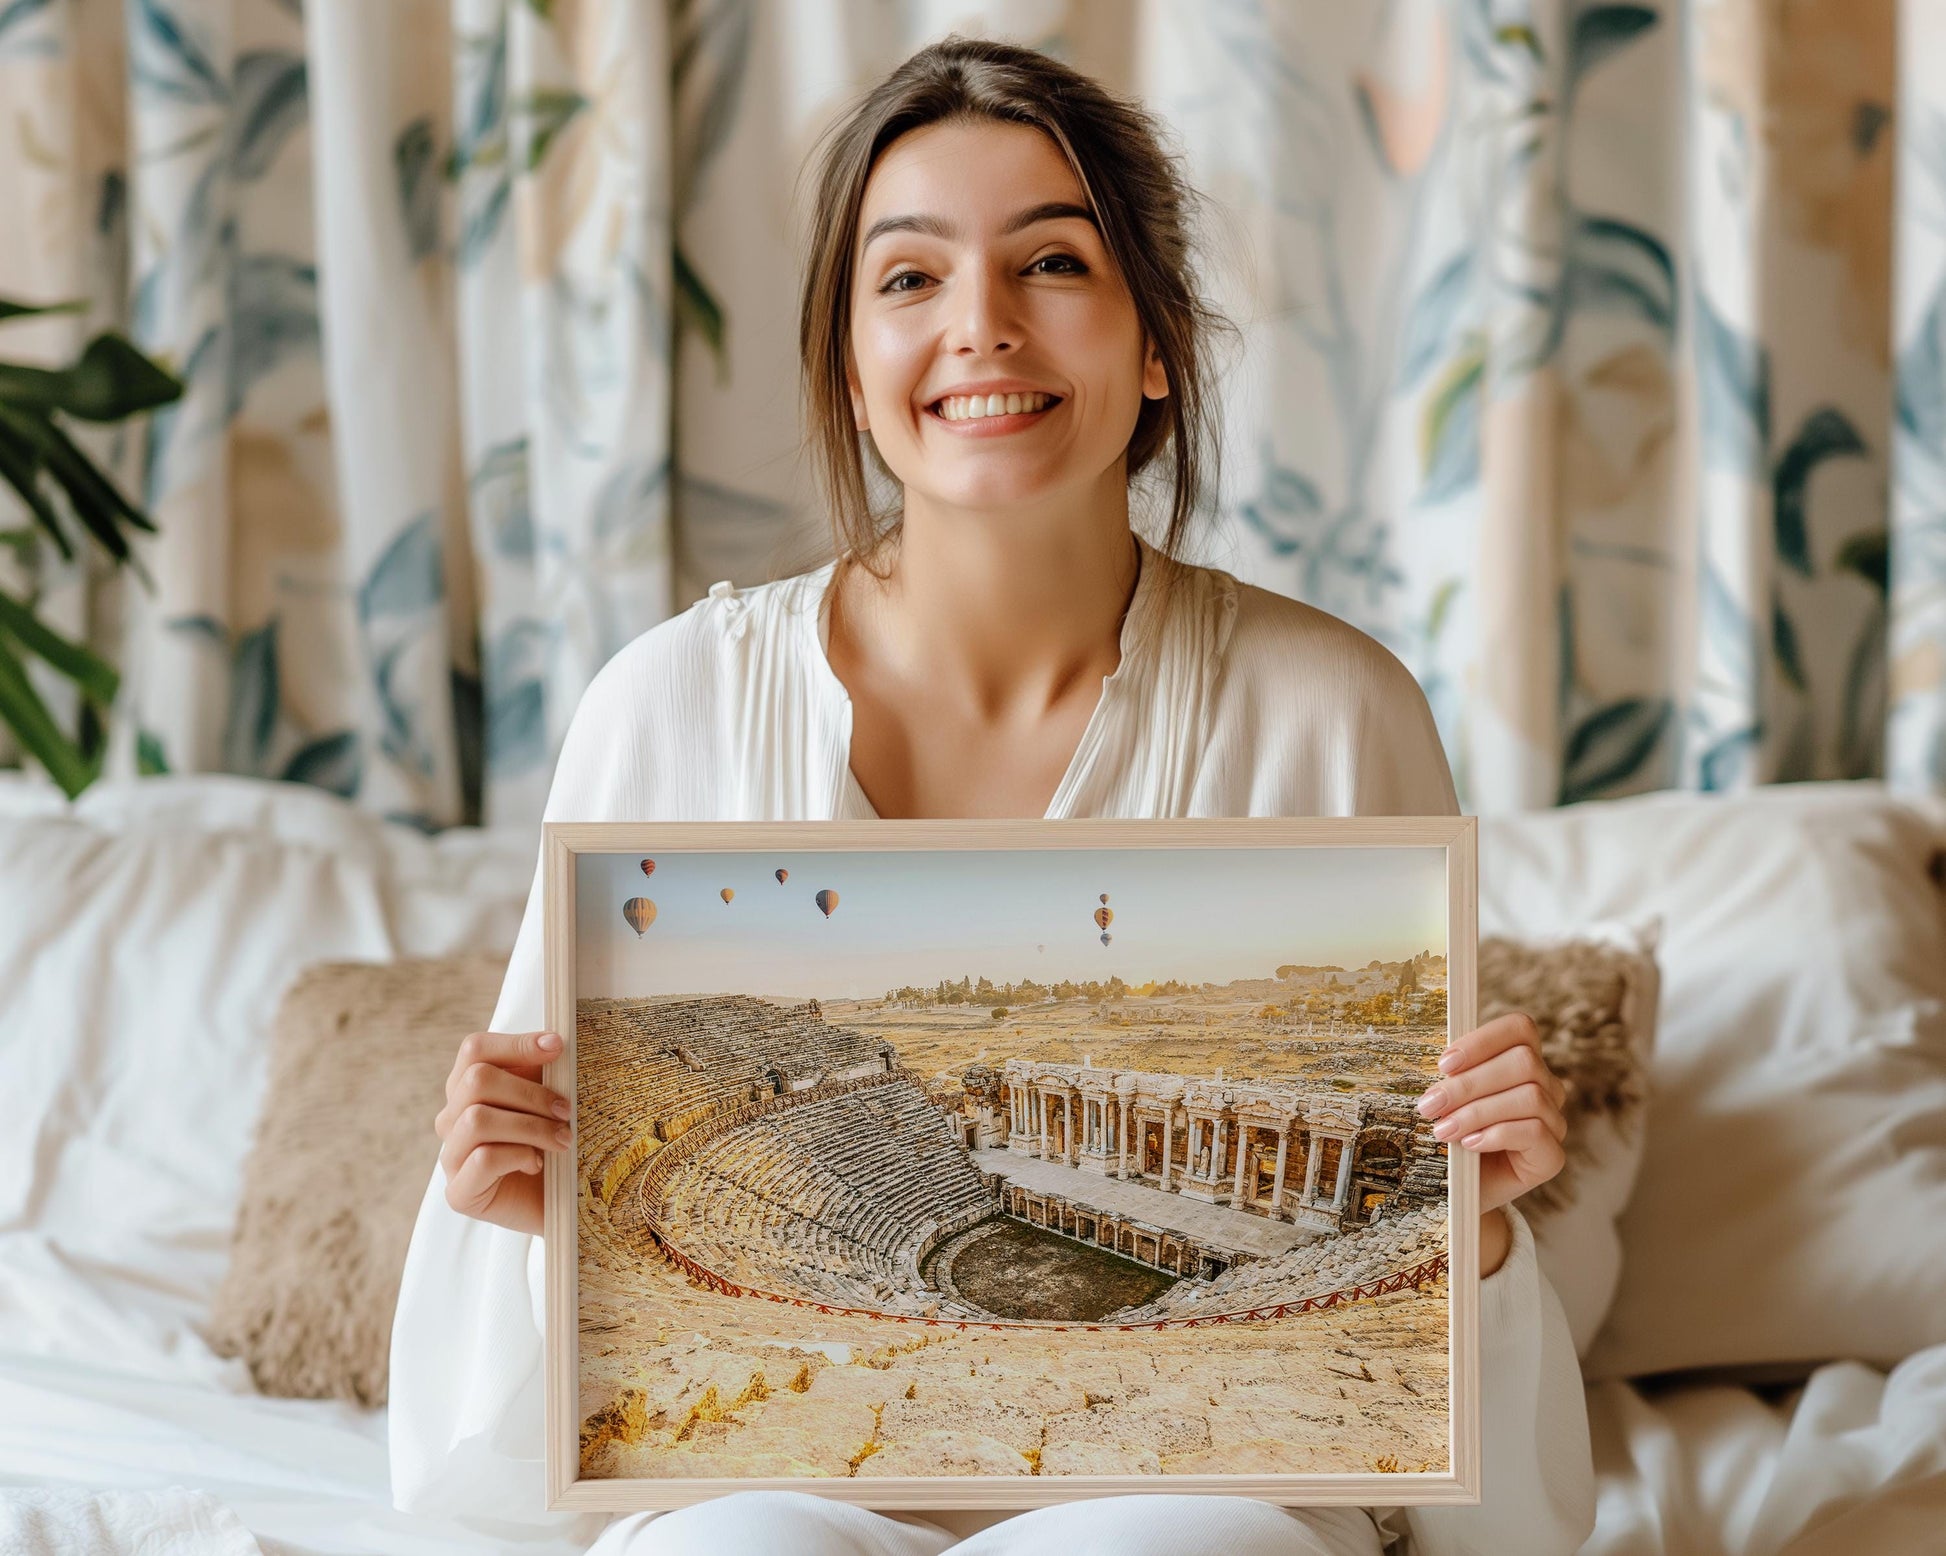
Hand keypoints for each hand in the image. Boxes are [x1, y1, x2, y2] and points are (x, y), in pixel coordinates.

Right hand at [434, 1028, 571, 1234]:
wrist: (562, 1203)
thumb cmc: (554, 1146)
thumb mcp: (550, 1100)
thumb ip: (545, 1071)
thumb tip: (555, 1040)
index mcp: (468, 1089)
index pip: (474, 1049)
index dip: (516, 1043)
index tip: (558, 1048)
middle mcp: (452, 1119)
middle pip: (476, 1080)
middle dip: (530, 1092)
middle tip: (566, 1110)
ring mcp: (451, 1156)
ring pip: (477, 1119)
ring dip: (530, 1126)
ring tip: (563, 1140)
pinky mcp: (459, 1192)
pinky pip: (482, 1159)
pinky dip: (518, 1155)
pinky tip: (537, 1164)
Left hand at [1417, 1011, 1567, 1274]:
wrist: (1458, 1190)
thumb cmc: (1451, 1136)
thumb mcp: (1448, 1100)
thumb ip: (1453, 1076)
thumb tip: (1443, 1063)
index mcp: (1521, 1061)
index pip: (1520, 1029)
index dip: (1484, 1039)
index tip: (1444, 1064)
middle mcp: (1546, 1087)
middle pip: (1524, 1062)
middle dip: (1470, 1083)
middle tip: (1430, 1105)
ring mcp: (1554, 1121)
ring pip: (1529, 1096)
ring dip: (1477, 1112)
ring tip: (1442, 1130)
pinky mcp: (1551, 1156)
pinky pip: (1534, 1131)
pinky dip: (1496, 1134)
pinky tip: (1469, 1145)